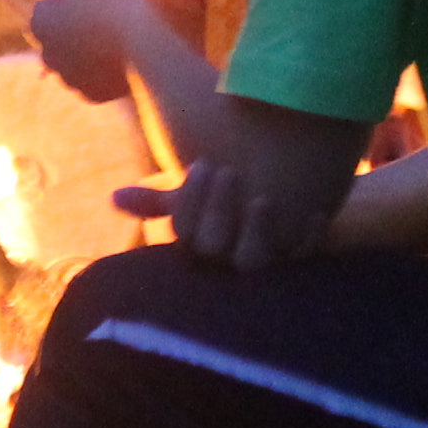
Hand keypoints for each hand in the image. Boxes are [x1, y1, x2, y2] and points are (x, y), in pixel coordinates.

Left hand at [27, 0, 146, 103]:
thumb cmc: (116, 5)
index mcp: (40, 22)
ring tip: (112, 39)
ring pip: (74, 61)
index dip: (66, 0)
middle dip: (71, 29)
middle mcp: (46, 54)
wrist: (144, 49)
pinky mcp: (89, 95)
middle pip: (57, 37)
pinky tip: (120, 59)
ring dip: (86, 52)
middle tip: (98, 18)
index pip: (47, 7)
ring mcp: (67, 78)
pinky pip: (94, 79)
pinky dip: (102, 71)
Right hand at [109, 159, 338, 270]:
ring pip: (253, 260)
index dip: (190, 202)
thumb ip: (159, 200)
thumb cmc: (233, 207)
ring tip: (263, 199)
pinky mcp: (299, 261)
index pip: (184, 232)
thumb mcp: (197, 199)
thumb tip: (115, 197)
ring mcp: (264, 263)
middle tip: (228, 172)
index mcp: (200, 245)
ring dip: (258, 231)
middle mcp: (228, 260)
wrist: (288, 209)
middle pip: (215, 246)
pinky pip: (303, 257)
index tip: (203, 164)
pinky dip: (308, 237)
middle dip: (219, 210)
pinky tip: (312, 213)